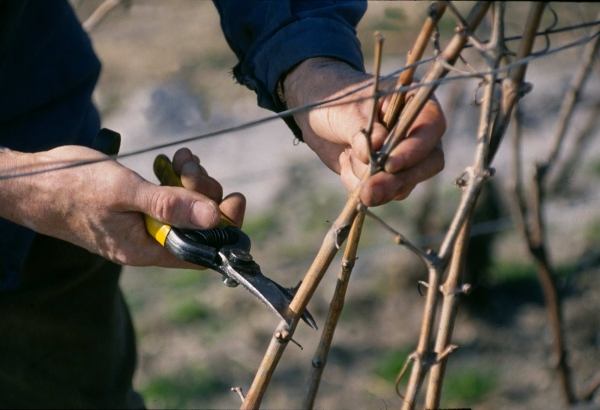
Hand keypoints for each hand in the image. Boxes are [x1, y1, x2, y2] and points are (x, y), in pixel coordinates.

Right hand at [0, 146, 244, 267]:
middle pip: (198, 227)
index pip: (203, 251)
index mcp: (146, 249)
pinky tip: (174, 161)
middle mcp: (147, 243)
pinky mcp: (135, 210)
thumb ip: (168, 205)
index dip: (225, 228)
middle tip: (192, 167)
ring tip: (182, 159)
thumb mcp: (123, 192)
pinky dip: (176, 179)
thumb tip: (213, 218)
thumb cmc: (70, 187)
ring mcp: (141, 226)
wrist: (30, 183)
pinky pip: (167, 198)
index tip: (234, 198)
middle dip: (206, 194)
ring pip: (184, 210)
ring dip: (192, 182)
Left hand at [283, 57, 445, 205]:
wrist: (314, 115)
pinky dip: (360, 186)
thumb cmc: (335, 101)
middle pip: (427, 164)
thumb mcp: (346, 110)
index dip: (415, 150)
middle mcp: (417, 132)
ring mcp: (404, 156)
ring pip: (404, 183)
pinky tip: (344, 163)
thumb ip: (363, 129)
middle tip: (370, 192)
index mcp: (416, 103)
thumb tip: (378, 149)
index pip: (431, 128)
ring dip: (374, 183)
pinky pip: (382, 192)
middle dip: (397, 181)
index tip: (390, 165)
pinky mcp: (387, 175)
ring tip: (347, 159)